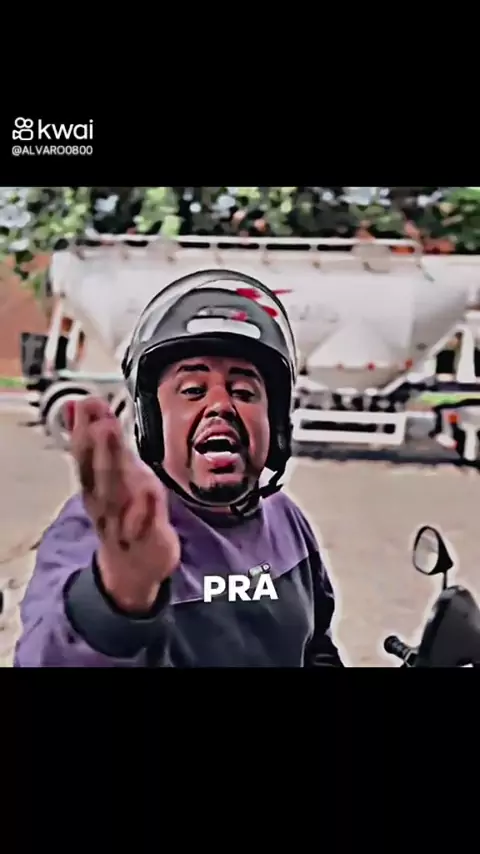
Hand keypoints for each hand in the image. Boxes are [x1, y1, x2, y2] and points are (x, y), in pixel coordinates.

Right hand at [71, 397, 179, 611]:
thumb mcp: (106, 474)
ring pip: (117, 496)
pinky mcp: (147, 536)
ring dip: (115, 470)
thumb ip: (94, 440)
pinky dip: (146, 509)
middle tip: (99, 419)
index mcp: (95, 485)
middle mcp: (105, 502)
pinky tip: (151, 491)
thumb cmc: (120, 512)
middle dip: (99, 446)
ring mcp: (124, 520)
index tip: (84, 404)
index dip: (82, 430)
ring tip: (117, 448)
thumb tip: (76, 403)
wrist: (132, 568)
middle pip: (99, 473)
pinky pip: (146, 523)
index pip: (85, 455)